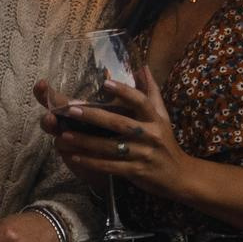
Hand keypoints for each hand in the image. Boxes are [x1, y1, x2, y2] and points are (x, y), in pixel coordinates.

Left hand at [35, 69, 191, 200]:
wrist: (179, 175)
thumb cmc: (165, 141)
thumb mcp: (162, 116)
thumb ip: (151, 91)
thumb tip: (142, 66)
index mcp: (156, 119)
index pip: (141, 101)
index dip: (124, 91)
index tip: (105, 83)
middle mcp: (150, 135)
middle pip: (119, 123)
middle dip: (93, 116)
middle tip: (70, 109)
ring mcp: (143, 154)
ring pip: (111, 147)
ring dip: (86, 141)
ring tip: (64, 135)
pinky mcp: (136, 172)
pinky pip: (111, 166)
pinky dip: (92, 162)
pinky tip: (75, 157)